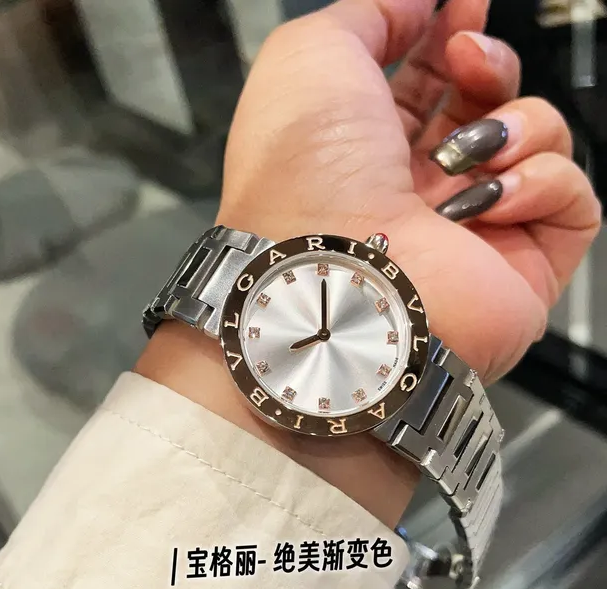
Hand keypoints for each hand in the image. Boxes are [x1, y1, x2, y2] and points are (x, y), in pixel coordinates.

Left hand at [138, 0, 600, 524]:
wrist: (332, 274)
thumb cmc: (303, 171)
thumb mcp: (311, 57)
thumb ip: (368, 15)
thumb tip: (420, 2)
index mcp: (368, 148)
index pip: (427, 84)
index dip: (451, 36)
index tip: (462, 6)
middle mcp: (418, 190)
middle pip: (486, 107)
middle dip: (488, 67)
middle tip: (468, 60)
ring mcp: (470, 231)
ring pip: (537, 143)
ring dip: (517, 123)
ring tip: (467, 150)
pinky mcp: (519, 268)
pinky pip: (572, 201)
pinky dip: (542, 182)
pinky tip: (489, 200)